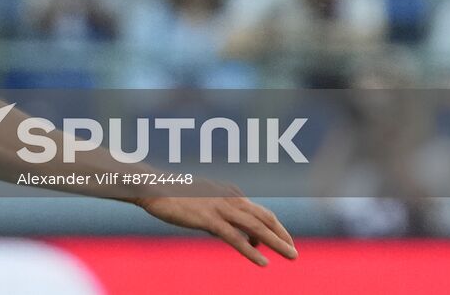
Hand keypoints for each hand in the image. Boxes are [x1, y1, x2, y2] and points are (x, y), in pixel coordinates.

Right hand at [137, 182, 297, 266]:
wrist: (154, 187)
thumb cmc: (175, 195)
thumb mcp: (203, 203)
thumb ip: (220, 215)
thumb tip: (229, 233)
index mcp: (230, 192)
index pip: (261, 212)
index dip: (275, 228)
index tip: (284, 242)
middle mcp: (230, 197)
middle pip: (265, 218)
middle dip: (283, 235)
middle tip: (294, 253)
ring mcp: (220, 208)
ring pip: (256, 228)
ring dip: (277, 243)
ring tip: (292, 256)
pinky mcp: (208, 219)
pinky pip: (235, 238)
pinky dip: (251, 251)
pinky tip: (263, 262)